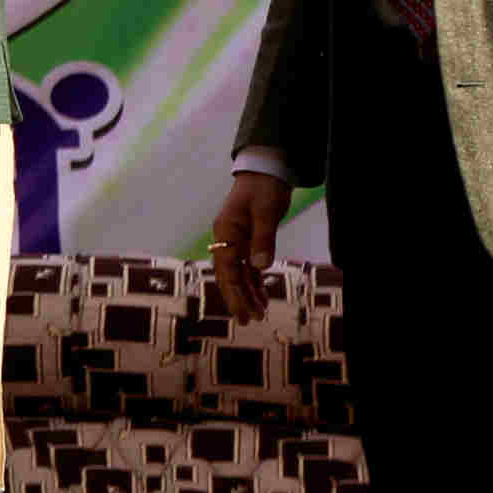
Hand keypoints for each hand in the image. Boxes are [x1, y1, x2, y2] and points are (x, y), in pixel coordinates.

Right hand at [208, 172, 286, 318]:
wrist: (264, 172)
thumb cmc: (263, 189)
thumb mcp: (266, 212)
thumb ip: (263, 239)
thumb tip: (260, 267)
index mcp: (226, 232)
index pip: (227, 268)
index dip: (234, 292)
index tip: (242, 311)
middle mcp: (226, 239)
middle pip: (229, 275)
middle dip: (238, 298)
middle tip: (249, 321)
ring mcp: (236, 241)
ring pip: (239, 273)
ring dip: (248, 294)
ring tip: (259, 314)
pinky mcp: (247, 242)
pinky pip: (248, 267)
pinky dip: (254, 283)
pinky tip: (262, 297)